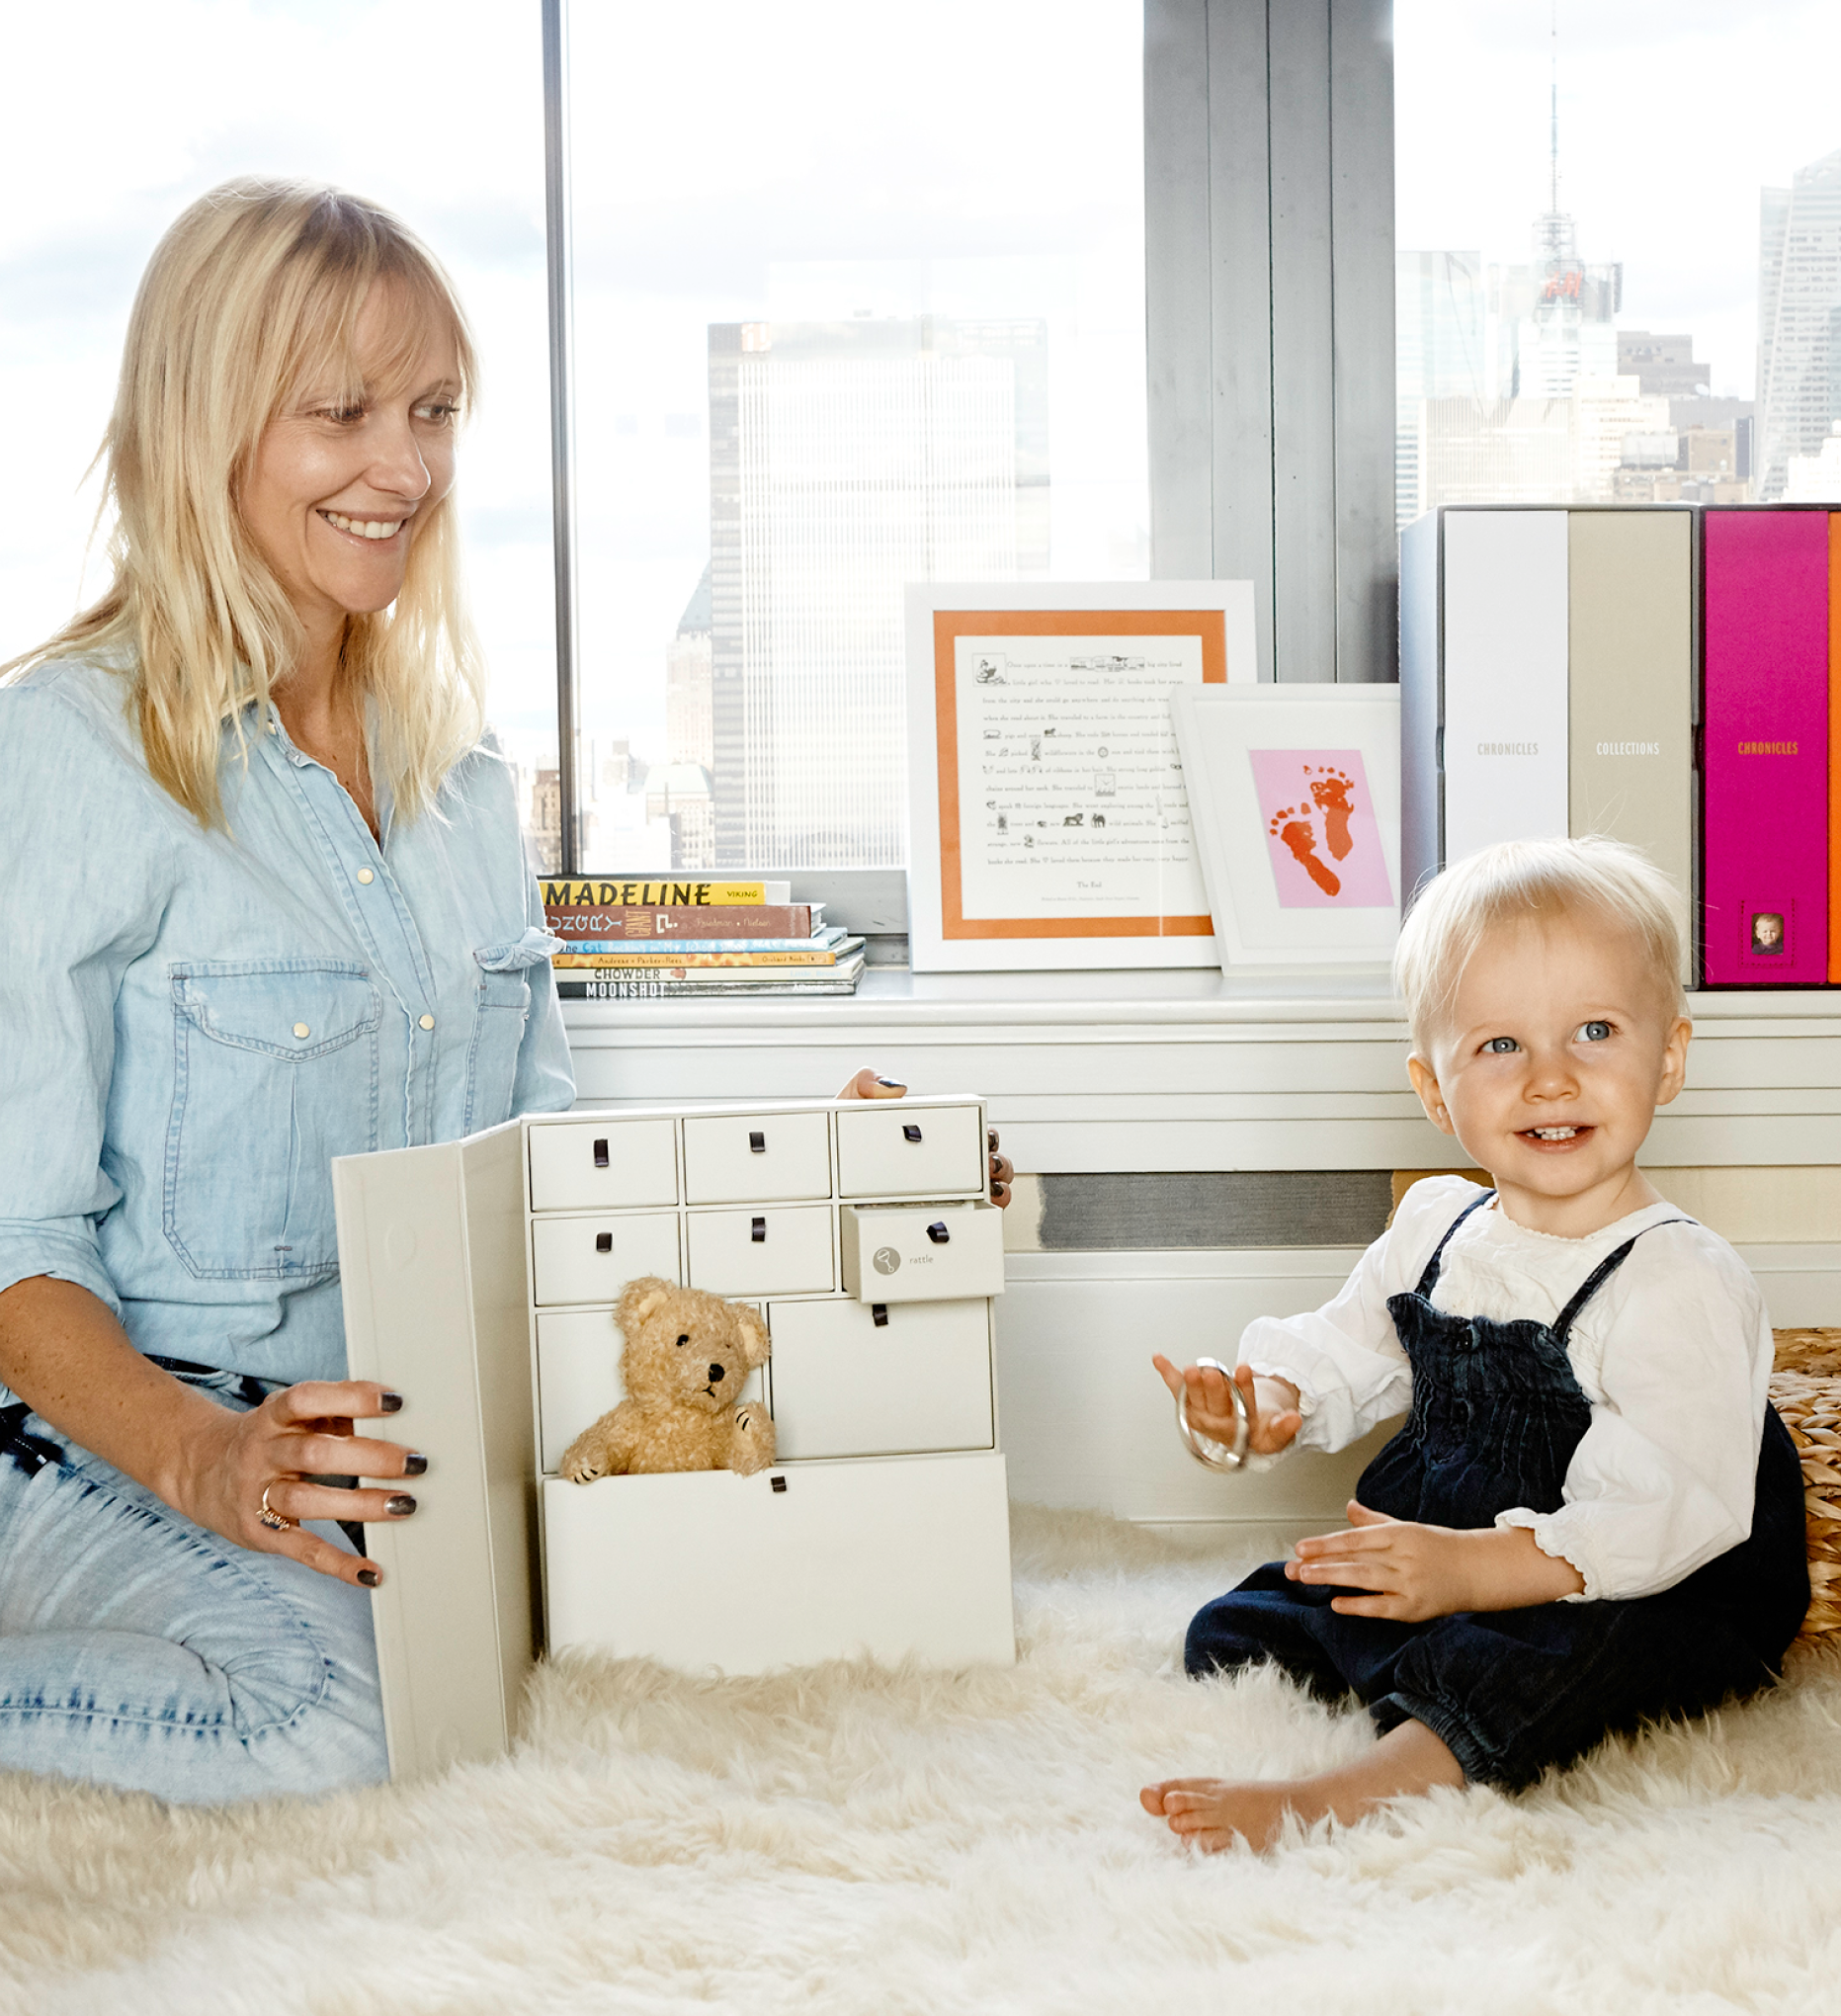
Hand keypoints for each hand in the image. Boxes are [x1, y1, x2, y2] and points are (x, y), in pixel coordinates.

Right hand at [171, 1380, 422, 1588]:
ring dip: (358, 1504)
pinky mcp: (259, 1534)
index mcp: (272, 1417)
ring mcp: (257, 1495)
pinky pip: (300, 1549)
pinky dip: (337, 1564)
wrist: (199, 1470)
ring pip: (305, 1499)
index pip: (306, 1400)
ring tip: (405, 1505)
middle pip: (313, 1453)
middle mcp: (262, 1453)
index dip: (349, 1398)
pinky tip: (371, 1572)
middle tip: (415, 1462)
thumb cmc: (268, 1437)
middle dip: (368, 1457)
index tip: (396, 1401)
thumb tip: (394, 1416)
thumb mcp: (289, 1415)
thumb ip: (332, 1412)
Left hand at [837, 1070, 1013, 1207]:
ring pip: (987, 1191)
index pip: (968, 1132)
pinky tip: (984, 1212)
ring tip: (991, 1190)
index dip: (984, 1136)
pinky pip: (967, 1220)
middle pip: (987, 1162)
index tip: (984, 1140)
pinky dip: (987, 1215)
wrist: (819, 1185)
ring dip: (998, 1188)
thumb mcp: (846, 1107)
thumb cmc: (834, 1143)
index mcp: (925, 1136)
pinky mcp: (931, 1219)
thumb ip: (866, 1084)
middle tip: (988, 1167)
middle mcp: (937, 1166)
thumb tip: (899, 1087)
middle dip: (997, 1164)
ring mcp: (938, 1195)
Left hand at [1151, 1356, 1301, 1456]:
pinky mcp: (1191, 1403)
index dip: (1243, 1391)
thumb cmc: (1259, 1431)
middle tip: (1212, 1372)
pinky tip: (1158, 1359)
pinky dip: (1167, 1373)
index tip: (1244, 1370)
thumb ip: (1284, 1428)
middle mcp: (1218, 1424)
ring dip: (1191, 1384)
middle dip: (1213, 1389)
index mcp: (1240, 1433)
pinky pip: (1177, 1390)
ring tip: (1192, 1368)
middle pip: (1215, 1407)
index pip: (1242, 1414)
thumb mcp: (1277, 1434)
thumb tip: (1294, 1418)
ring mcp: (1203, 1413)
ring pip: (1196, 1400)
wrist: (1242, 1435)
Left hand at [1286, 1501, 1584, 1618]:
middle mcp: (1403, 1556)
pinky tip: (1336, 1603)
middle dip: (1320, 1563)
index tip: (1300, 1547)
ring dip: (1331, 1579)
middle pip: (1354, 1559)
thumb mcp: (1406, 1527)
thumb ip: (1374, 1521)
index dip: (1326, 1543)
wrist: (1477, 1570)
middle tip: (1292, 1567)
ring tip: (1305, 1578)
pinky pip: (1381, 1607)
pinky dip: (1358, 1606)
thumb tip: (1349, 1507)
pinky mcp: (1415, 1607)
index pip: (1355, 1538)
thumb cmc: (1437, 1547)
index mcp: (1399, 1533)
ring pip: (1363, 1580)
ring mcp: (1409, 1583)